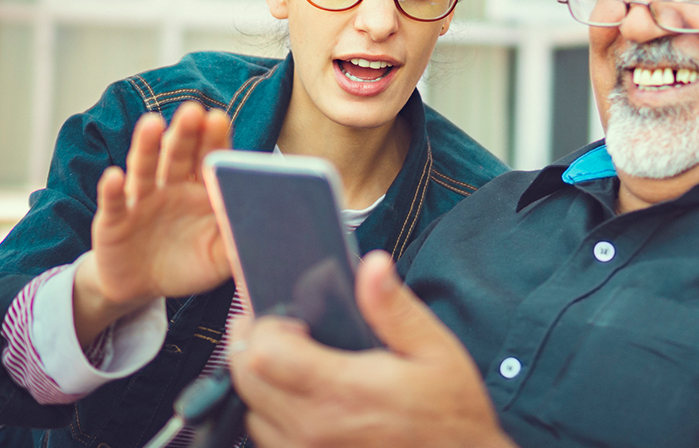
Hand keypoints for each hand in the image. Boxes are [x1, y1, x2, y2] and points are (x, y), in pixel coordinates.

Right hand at [74, 101, 231, 345]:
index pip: (209, 157)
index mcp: (201, 189)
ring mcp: (141, 200)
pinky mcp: (114, 219)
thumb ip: (241, 242)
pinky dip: (112, 190)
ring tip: (152, 124)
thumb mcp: (219, 256)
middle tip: (193, 111)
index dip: (214, 139)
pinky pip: (114, 203)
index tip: (219, 119)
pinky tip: (114, 176)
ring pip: (145, 168)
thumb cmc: (187, 263)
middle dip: (186, 133)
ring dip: (147, 146)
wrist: (141, 285)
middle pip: (178, 154)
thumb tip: (271, 234)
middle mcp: (171, 186)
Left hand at [229, 251, 516, 447]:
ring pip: (252, 411)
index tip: (286, 316)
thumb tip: (373, 267)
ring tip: (293, 364)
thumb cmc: (450, 415)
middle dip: (253, 346)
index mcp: (345, 390)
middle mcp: (317, 427)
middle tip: (279, 330)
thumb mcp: (435, 350)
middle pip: (248, 379)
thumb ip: (394, 308)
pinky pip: (267, 439)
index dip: (264, 326)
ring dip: (262, 382)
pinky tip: (301, 399)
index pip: (266, 353)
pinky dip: (271, 415)